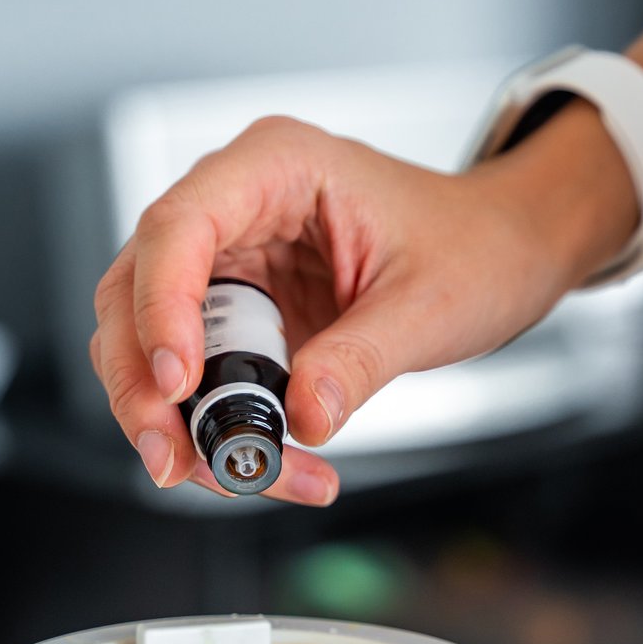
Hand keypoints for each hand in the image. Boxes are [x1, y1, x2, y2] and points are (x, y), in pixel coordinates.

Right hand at [91, 109, 634, 503]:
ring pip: (150, 341)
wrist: (506, 252)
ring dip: (175, 418)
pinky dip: (217, 427)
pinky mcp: (242, 314)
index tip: (178, 381)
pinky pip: (200, 375)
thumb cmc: (476, 245)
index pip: (179, 227)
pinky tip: (269, 466)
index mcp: (276, 167)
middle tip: (174, 457)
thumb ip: (360, 359)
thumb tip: (302, 418)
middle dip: (145, 383)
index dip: (161, 306)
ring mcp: (232, 261)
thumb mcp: (428, 304)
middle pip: (137, 289)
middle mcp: (237, 206)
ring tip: (237, 476)